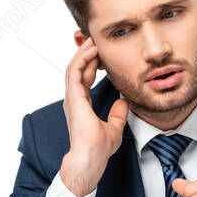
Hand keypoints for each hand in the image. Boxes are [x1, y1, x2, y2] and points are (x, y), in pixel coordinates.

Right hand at [60, 36, 127, 196]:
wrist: (91, 158)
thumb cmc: (99, 148)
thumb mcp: (114, 127)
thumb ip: (117, 114)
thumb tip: (123, 102)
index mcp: (82, 103)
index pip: (86, 77)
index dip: (93, 63)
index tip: (102, 52)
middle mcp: (75, 98)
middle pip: (78, 68)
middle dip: (86, 52)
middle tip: (95, 38)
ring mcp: (73, 97)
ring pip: (75, 67)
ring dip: (84, 52)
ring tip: (94, 39)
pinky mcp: (74, 98)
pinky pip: (75, 72)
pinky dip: (83, 59)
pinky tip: (93, 51)